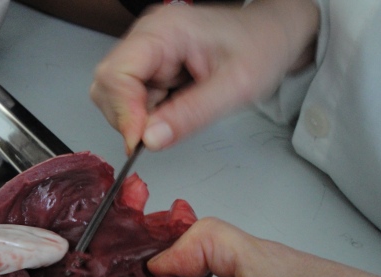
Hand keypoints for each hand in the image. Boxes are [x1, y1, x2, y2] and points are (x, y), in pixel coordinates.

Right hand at [90, 0, 318, 152]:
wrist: (273, 35)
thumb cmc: (261, 48)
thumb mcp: (235, 88)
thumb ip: (190, 115)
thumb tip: (149, 141)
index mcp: (164, 31)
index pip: (116, 74)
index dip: (123, 113)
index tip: (141, 141)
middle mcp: (147, 37)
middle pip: (107, 86)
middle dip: (129, 118)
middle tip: (164, 128)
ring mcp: (146, 51)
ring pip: (115, 96)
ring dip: (139, 118)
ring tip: (179, 111)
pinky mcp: (151, 66)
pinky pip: (132, 100)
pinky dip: (148, 115)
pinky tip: (176, 107)